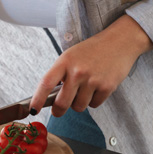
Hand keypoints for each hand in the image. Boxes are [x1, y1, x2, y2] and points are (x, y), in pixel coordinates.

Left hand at [30, 15, 152, 116]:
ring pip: (78, 107)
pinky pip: (94, 105)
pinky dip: (93, 101)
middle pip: (62, 103)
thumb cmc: (92, 50)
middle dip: (58, 111)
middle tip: (58, 111)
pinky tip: (96, 88)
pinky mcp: (107, 87)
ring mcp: (92, 80)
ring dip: (78, 104)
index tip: (33, 110)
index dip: (37, 99)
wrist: (119, 42)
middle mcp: (77, 71)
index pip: (46, 83)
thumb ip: (61, 74)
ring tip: (83, 91)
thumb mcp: (71, 56)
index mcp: (65, 61)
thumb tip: (51, 97)